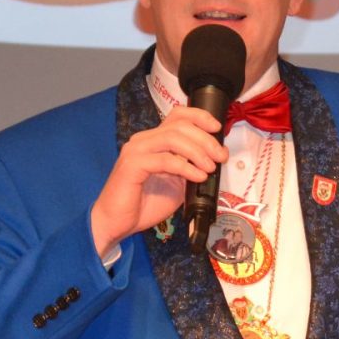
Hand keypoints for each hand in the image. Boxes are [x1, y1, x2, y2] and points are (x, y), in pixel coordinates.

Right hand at [90, 106, 225, 252]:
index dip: (200, 117)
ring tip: (210, 167)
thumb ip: (192, 167)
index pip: (178, 115)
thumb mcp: (177, 183)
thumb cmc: (145, 204)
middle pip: (180, 125)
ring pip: (173, 138)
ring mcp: (136, 151)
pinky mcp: (132, 165)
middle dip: (206, 139)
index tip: (217, 128)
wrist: (117, 222)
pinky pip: (165, 160)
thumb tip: (215, 158)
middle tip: (221, 156)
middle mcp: (144, 141)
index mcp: (154, 141)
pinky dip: (186, 167)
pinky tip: (198, 177)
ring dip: (198, 151)